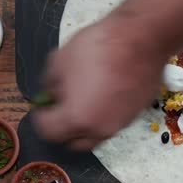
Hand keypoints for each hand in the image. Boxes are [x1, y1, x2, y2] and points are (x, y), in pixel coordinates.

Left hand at [33, 21, 165, 149]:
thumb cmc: (98, 48)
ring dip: (87, 124)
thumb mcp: (60, 61)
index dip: (42, 119)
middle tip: (62, 109)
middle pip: (75, 143)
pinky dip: (106, 115)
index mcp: (77, 119)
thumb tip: (52, 95)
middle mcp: (100, 129)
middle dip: (65, 130)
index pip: (50, 133)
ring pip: (97, 134)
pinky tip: (107, 93)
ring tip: (87, 100)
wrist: (140, 40)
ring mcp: (120, 124)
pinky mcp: (135, 115)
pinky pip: (115, 122)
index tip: (43, 107)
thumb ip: (51, 85)